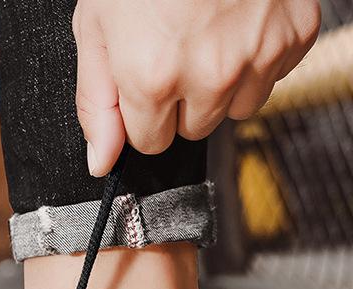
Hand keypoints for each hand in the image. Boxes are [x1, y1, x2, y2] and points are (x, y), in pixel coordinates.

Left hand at [73, 0, 320, 175]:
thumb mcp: (98, 29)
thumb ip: (97, 103)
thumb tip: (101, 162)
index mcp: (153, 78)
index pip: (150, 142)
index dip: (143, 113)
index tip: (144, 80)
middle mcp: (209, 75)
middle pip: (193, 129)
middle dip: (180, 101)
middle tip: (174, 48)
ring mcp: (257, 55)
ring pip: (235, 108)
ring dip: (219, 85)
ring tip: (207, 34)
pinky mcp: (294, 35)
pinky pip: (272, 77)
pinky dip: (255, 58)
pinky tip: (237, 23)